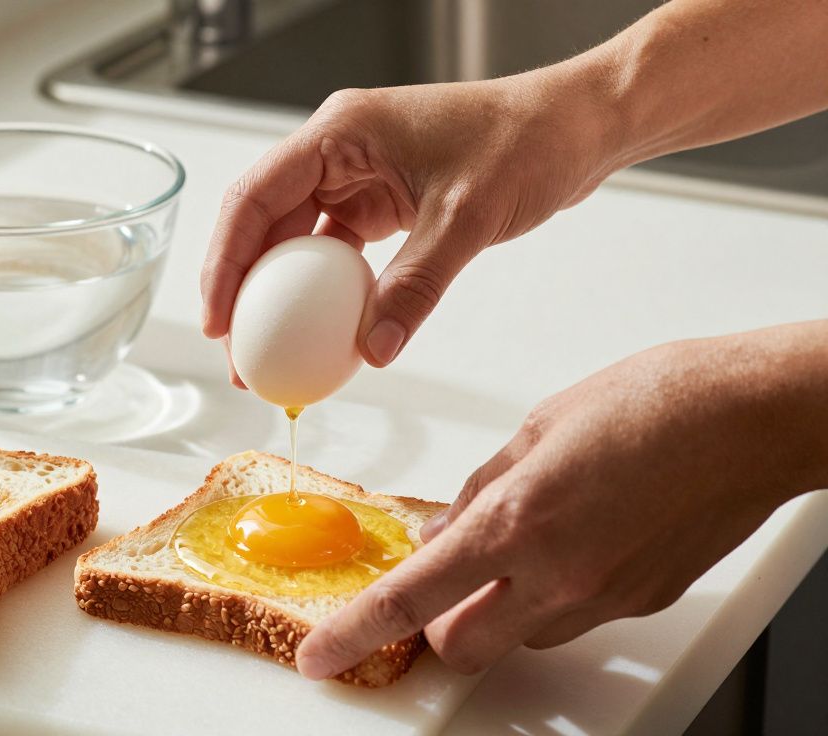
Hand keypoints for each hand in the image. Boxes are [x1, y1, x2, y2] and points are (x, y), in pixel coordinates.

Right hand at [200, 74, 616, 381]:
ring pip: (294, 242)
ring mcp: (357, 176)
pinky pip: (335, 254)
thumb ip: (417, 285)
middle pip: (263, 223)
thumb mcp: (466, 218)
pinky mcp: (381, 202)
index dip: (225, 262)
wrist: (577, 128)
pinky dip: (324, 295)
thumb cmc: (526, 143)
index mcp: (340, 133)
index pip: (255, 197)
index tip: (219, 322)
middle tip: (240, 356)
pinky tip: (322, 337)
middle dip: (243, 290)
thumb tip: (373, 350)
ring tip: (269, 356)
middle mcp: (337, 151)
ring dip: (279, 298)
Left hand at [295, 323, 827, 676]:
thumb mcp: (537, 427)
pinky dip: (549, 595)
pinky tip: (569, 539)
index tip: (319, 656)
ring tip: (519, 542)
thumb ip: (480, 488)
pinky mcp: (639, 605)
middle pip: (460, 646)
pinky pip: (570, 620)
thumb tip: (443, 528)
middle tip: (440, 577)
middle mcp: (558, 577)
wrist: (752, 418)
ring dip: (496, 609)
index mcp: (518, 523)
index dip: (354, 634)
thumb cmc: (653, 402)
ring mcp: (603, 600)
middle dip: (435, 623)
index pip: (411, 599)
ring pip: (518, 639)